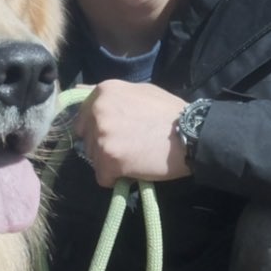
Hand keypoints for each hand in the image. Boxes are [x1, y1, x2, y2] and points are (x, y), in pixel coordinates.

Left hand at [72, 79, 192, 186]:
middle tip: (130, 145)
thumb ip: (111, 95)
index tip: (117, 134)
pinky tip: (135, 169)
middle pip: (87, 140)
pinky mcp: (109, 160)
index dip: (98, 130)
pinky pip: (103, 177)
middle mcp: (98, 112)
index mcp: (104, 92)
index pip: (82, 118)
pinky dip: (116, 179)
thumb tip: (79, 92)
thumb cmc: (168, 112)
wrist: (190, 134)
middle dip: (104, 146)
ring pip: (94, 159)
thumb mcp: (139, 91)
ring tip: (135, 156)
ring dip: (111, 162)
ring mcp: (102, 137)